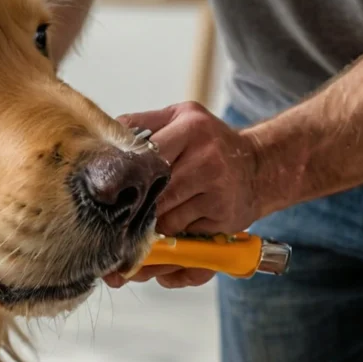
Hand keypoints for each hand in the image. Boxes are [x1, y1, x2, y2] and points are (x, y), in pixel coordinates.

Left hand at [104, 101, 262, 288]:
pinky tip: (166, 242)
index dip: (124, 178)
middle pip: (154, 195)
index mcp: (191, 129)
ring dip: (150, 230)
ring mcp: (218, 192)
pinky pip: (184, 238)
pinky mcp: (224, 220)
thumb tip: (102, 139)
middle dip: (132, 211)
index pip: (146, 157)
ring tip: (139, 231)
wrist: (260, 166)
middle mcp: (207, 160)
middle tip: (112, 222)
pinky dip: (171, 244)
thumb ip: (141, 123)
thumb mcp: (180, 118)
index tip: (104, 193)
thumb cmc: (210, 143)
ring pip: (166, 222)